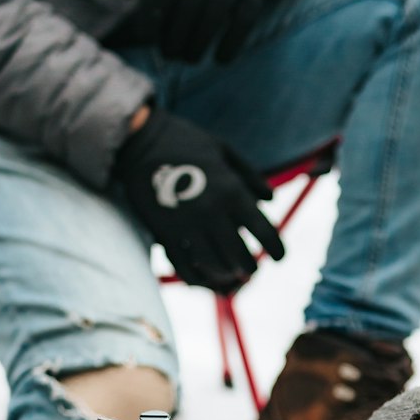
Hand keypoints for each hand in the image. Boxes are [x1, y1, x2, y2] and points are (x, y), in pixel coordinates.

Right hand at [115, 107, 283, 290]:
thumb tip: (270, 199)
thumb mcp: (224, 150)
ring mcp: (188, 226)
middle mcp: (213, 213)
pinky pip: (184, 267)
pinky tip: (204, 278)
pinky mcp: (164, 234)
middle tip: (252, 270)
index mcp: (232, 192)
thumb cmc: (186, 141)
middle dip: (250, 267)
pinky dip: (197, 278)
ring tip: (231, 276)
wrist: (140, 140)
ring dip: (226, 276)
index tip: (280, 257)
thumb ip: (250, 176)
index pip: (264, 232)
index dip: (277, 248)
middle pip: (240, 257)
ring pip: (214, 267)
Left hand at [130, 0, 289, 63]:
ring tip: (189, 58)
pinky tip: (221, 59)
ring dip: (198, 45)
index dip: (151, 17)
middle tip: (169, 55)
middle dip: (174, 38)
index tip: (146, 40)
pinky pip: (243, 20)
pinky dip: (231, 44)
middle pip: (186, 8)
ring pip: (213, 17)